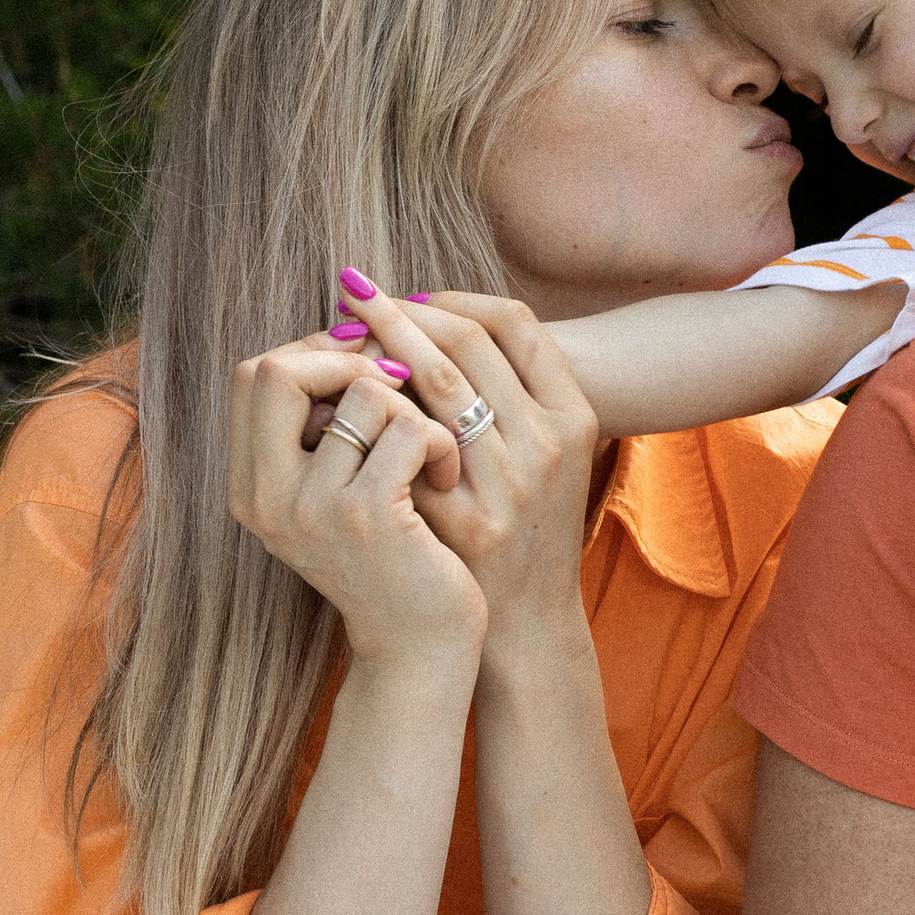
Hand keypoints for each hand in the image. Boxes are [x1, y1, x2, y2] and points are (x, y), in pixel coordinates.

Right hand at [225, 341, 482, 675]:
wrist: (420, 648)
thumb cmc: (394, 559)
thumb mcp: (341, 494)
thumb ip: (328, 426)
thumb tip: (360, 324)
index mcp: (252, 488)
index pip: (252, 374)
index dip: (313, 353)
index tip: (366, 366)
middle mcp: (267, 498)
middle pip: (277, 369)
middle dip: (348, 361)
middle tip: (398, 386)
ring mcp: (313, 508)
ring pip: (361, 393)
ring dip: (412, 407)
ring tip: (430, 450)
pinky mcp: (368, 518)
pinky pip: (408, 427)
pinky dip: (439, 441)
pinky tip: (445, 477)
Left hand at [331, 280, 603, 671]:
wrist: (526, 622)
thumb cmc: (525, 525)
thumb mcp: (544, 452)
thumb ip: (511, 392)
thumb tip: (438, 315)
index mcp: (574, 415)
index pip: (514, 322)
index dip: (455, 298)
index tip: (408, 293)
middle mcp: (548, 443)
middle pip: (468, 344)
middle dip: (402, 312)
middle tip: (354, 292)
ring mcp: (510, 484)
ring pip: (437, 385)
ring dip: (381, 351)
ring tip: (341, 337)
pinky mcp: (468, 523)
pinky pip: (412, 445)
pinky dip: (377, 413)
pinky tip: (344, 400)